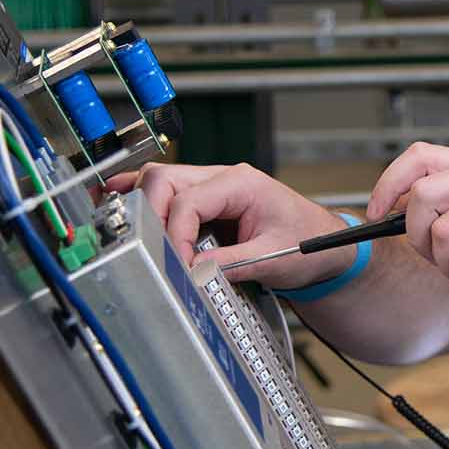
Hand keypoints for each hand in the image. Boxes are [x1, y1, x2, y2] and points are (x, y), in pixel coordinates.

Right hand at [105, 162, 354, 286]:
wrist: (329, 248)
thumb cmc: (311, 244)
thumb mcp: (274, 258)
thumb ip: (231, 264)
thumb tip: (193, 270)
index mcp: (242, 182)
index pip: (189, 200)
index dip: (175, 234)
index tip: (176, 264)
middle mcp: (224, 178)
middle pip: (165, 180)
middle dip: (149, 214)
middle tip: (147, 249)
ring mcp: (213, 188)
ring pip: (161, 183)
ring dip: (143, 207)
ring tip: (124, 230)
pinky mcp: (208, 204)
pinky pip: (169, 196)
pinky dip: (145, 202)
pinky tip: (120, 205)